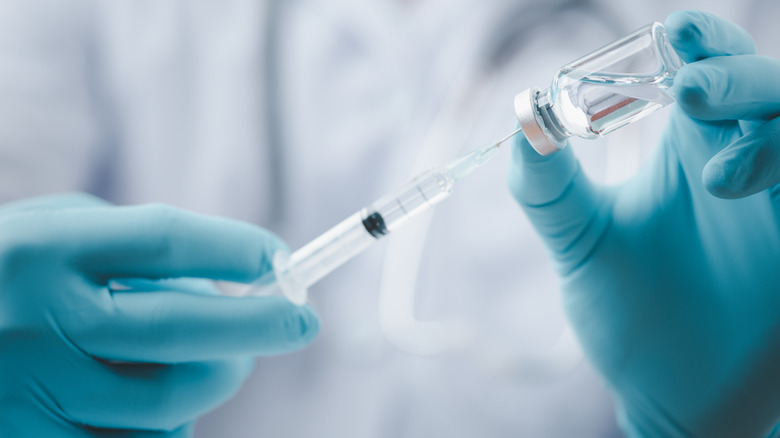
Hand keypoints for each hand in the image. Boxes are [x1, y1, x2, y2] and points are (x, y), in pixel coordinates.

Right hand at [0, 193, 319, 436]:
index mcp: (42, 250)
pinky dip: (172, 426)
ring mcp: (31, 392)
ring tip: (223, 361)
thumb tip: (223, 281)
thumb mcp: (42, 235)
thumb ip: (121, 247)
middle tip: (299, 324)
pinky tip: (168, 404)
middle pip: (182, 328)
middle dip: (260, 325)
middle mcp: (35, 320)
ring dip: (217, 379)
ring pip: (169, 400)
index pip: (165, 240)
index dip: (234, 248)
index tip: (281, 258)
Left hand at [508, 10, 779, 437]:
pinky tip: (753, 193)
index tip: (669, 36)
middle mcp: (744, 163)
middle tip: (689, 94)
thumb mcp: (581, 246)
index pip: (704, 68)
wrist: (674, 396)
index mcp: (690, 148)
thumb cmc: (632, 315)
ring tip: (715, 179)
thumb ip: (550, 188)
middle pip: (765, 85)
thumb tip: (524, 119)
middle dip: (736, 77)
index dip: (697, 41)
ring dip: (769, 138)